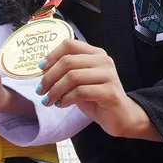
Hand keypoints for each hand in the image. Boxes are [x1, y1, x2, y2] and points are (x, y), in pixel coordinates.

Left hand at [38, 39, 161, 140]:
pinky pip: (80, 91)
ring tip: (49, 101)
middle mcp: (103, 61)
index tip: (41, 69)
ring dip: (55, 90)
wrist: (122, 117)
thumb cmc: (97, 98)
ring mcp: (108, 75)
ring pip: (72, 77)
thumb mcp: (80, 82)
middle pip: (68, 61)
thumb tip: (43, 70)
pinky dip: (66, 99)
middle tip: (40, 91)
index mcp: (96, 53)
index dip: (52, 55)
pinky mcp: (110, 92)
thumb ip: (66, 72)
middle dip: (49, 77)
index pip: (69, 45)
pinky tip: (62, 105)